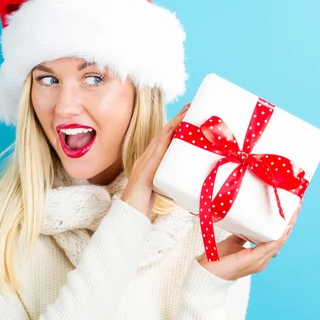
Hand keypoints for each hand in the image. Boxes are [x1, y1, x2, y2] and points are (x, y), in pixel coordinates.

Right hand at [121, 102, 190, 217]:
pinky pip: (156, 150)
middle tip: (189, 107)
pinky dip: (164, 139)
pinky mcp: (145, 168)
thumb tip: (186, 180)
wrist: (129, 212)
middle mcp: (146, 157)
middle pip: (162, 133)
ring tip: (185, 113)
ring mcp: (144, 161)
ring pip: (160, 138)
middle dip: (176, 120)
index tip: (186, 115)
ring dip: (173, 124)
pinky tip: (173, 130)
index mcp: (149, 160)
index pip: (164, 139)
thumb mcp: (160, 187)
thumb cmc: (144, 203)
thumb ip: (168, 180)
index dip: (175, 126)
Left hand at [196, 200, 302, 280]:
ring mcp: (260, 261)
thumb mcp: (234, 241)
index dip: (284, 224)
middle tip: (296, 206)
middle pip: (281, 239)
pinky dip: (278, 237)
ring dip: (287, 227)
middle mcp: (263, 260)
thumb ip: (244, 233)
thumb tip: (249, 220)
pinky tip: (284, 229)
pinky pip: (269, 247)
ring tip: (294, 213)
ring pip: (278, 242)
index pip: (276, 238)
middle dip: (290, 222)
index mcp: (260, 255)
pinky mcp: (253, 260)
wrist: (207, 273)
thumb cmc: (219, 259)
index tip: (290, 208)